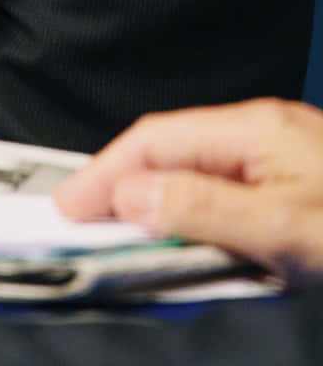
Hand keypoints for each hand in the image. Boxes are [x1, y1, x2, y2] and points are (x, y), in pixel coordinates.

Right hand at [54, 98, 322, 281]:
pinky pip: (225, 188)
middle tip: (80, 223)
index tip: (67, 208)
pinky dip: (193, 211)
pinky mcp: (297, 181)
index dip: (104, 173)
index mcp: (255, 129)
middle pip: (171, 150)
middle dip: (121, 183)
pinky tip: (187, 236)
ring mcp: (281, 154)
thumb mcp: (283, 229)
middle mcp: (263, 132)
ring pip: (197, 170)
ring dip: (157, 201)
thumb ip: (204, 210)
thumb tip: (129, 196)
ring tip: (122, 233)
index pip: (154, 140)